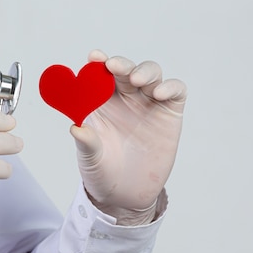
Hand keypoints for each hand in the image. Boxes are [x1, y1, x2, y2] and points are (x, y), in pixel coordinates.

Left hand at [71, 50, 186, 224]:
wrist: (125, 196)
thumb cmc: (102, 172)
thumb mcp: (90, 159)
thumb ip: (86, 143)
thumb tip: (76, 128)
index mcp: (100, 102)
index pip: (99, 75)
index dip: (98, 62)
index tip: (94, 57)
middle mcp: (125, 98)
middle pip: (125, 70)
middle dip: (120, 64)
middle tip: (113, 66)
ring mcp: (148, 103)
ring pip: (150, 73)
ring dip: (144, 71)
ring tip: (136, 80)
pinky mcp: (169, 113)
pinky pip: (175, 91)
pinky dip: (170, 86)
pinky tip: (159, 93)